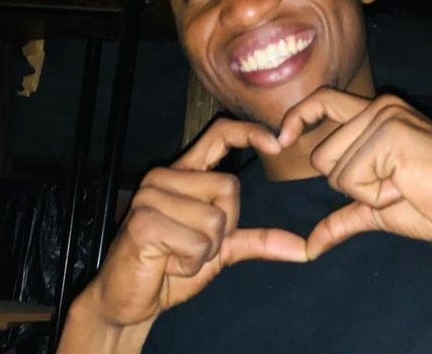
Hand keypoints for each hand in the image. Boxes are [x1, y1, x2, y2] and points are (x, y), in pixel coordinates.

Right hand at [83, 118, 307, 326]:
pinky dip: (191, 263)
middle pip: (229, 188)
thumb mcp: (220, 251)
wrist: (128, 300)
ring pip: (216, 219)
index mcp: (183, 174)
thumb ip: (256, 241)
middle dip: (224, 229)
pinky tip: (167, 263)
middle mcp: (164, 177)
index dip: (248, 132)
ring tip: (177, 255)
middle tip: (192, 246)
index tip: (277, 143)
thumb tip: (303, 248)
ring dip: (205, 251)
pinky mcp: (145, 221)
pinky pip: (198, 242)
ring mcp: (151, 196)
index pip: (218, 135)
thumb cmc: (171, 268)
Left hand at [279, 88, 431, 258]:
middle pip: (321, 154)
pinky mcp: (390, 134)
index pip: (322, 101)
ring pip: (332, 168)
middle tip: (396, 185)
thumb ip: (344, 217)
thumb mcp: (380, 209)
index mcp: (378, 113)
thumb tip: (310, 246)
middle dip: (350, 185)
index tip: (280, 139)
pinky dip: (375, 196)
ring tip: (405, 185)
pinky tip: (408, 187)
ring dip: (365, 192)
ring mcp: (384, 118)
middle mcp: (379, 106)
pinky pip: (351, 178)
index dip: (297, 118)